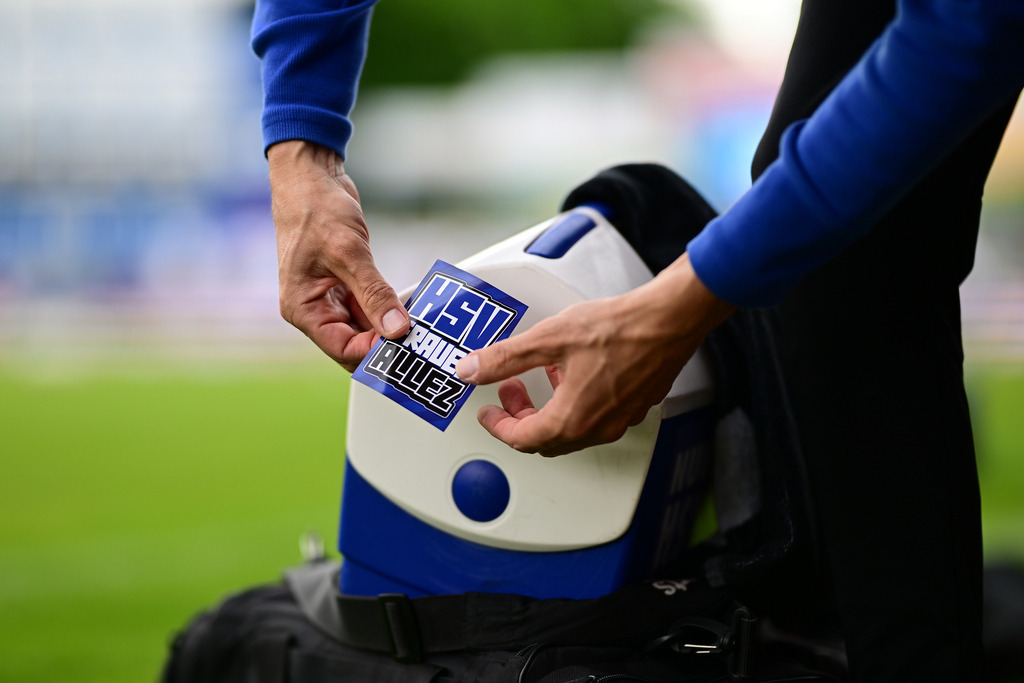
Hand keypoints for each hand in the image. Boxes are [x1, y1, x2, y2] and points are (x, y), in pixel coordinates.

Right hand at [268, 140, 409, 370]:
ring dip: (390, 328)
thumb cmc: (315, 209)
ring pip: (366, 328)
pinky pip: (371, 308)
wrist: (310, 177)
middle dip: (385, 345)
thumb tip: (397, 330)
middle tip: (421, 343)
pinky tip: (411, 309)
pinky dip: (390, 310)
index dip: (374, 353)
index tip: (406, 346)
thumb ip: (374, 293)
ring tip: (421, 328)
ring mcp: (331, 298)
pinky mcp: (346, 285)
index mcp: (303, 309)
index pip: (343, 349)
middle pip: (355, 344)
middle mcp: (315, 309)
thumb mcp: (349, 252)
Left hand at [455, 254, 734, 455]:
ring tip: (541, 375)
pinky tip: (573, 371)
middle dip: (521, 417)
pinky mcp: (635, 406)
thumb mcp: (548, 338)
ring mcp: (620, 420)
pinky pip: (596, 416)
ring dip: (548, 408)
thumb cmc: (620, 329)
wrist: (670, 319)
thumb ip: (505, 358)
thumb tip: (472, 370)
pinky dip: (575, 401)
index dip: (497, 425)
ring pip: (572, 430)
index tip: (487, 411)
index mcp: (572, 420)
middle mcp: (598, 429)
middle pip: (546, 440)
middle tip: (510, 391)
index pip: (521, 438)